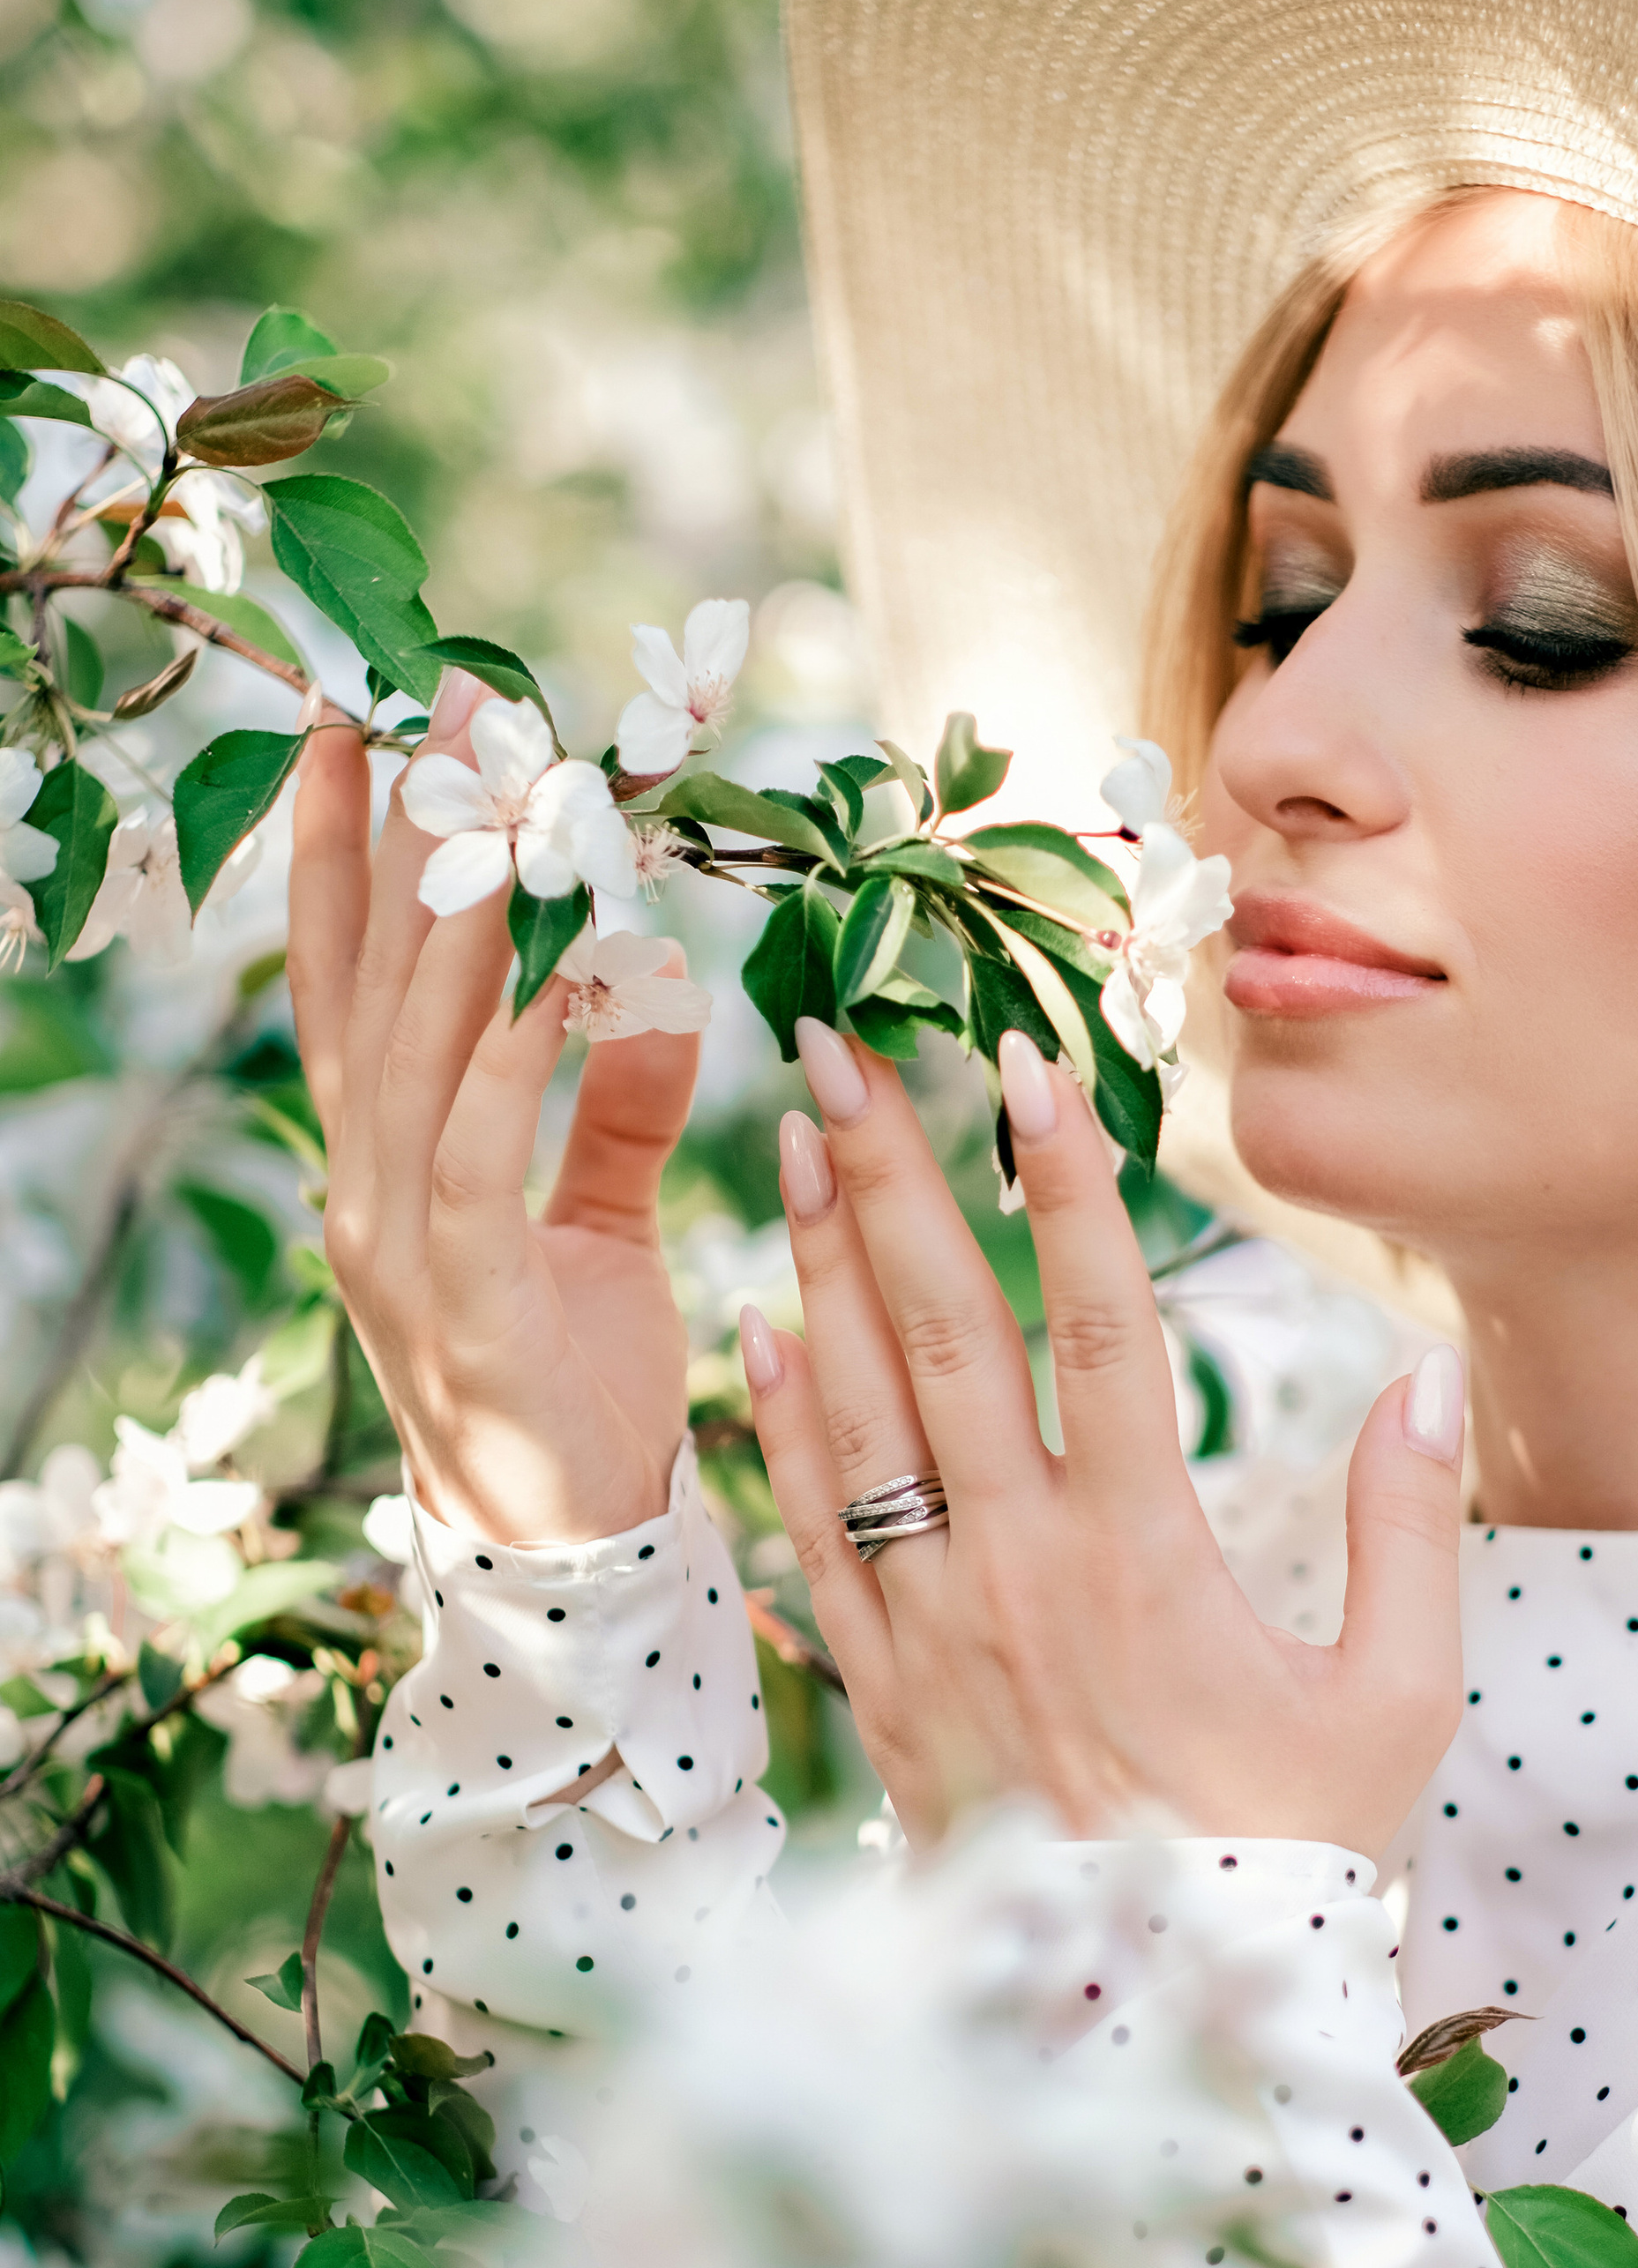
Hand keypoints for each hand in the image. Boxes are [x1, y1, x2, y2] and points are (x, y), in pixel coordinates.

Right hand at [287, 672, 697, 1545]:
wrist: (573, 1567)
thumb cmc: (581, 1393)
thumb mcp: (602, 1225)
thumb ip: (613, 1110)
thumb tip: (654, 994)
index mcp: (395, 1166)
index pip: (359, 981)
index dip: (352, 855)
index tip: (368, 726)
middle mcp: (369, 1188)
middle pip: (368, 983)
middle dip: (395, 838)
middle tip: (438, 700)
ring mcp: (396, 1247)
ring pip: (414, 1049)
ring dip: (457, 917)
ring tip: (501, 796)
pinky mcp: (461, 1304)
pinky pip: (477, 1152)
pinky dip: (514, 1055)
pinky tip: (560, 968)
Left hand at [740, 1019, 1467, 1852]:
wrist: (1152, 2019)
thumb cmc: (1291, 1850)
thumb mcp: (1396, 1699)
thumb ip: (1411, 1528)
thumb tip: (1430, 1373)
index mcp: (1149, 1555)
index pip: (1101, 1326)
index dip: (1064, 1185)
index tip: (1024, 1063)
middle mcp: (1020, 1567)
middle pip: (945, 1334)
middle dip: (887, 1179)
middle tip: (837, 1052)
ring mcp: (934, 1623)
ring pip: (860, 1413)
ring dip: (820, 1264)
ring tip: (788, 1142)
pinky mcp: (880, 1686)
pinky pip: (813, 1531)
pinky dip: (781, 1425)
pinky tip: (760, 1332)